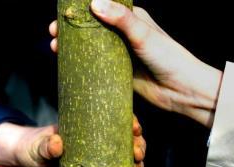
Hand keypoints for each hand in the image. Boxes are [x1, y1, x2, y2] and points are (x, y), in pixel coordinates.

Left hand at [0, 118, 144, 166]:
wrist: (27, 165)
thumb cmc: (32, 147)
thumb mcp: (38, 146)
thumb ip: (47, 145)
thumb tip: (57, 143)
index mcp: (87, 128)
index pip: (115, 120)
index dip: (130, 123)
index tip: (136, 130)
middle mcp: (97, 143)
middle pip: (126, 141)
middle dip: (138, 148)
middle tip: (138, 159)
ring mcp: (97, 160)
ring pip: (124, 161)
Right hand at [50, 1, 221, 126]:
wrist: (180, 90)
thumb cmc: (167, 57)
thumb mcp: (143, 34)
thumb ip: (120, 19)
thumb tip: (94, 4)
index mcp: (130, 18)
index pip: (100, 8)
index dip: (79, 10)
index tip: (62, 15)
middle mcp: (123, 35)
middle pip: (91, 30)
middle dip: (71, 32)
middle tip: (53, 36)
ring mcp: (120, 56)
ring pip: (92, 50)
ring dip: (73, 50)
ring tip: (55, 51)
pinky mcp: (119, 75)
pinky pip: (97, 69)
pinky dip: (83, 67)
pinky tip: (70, 69)